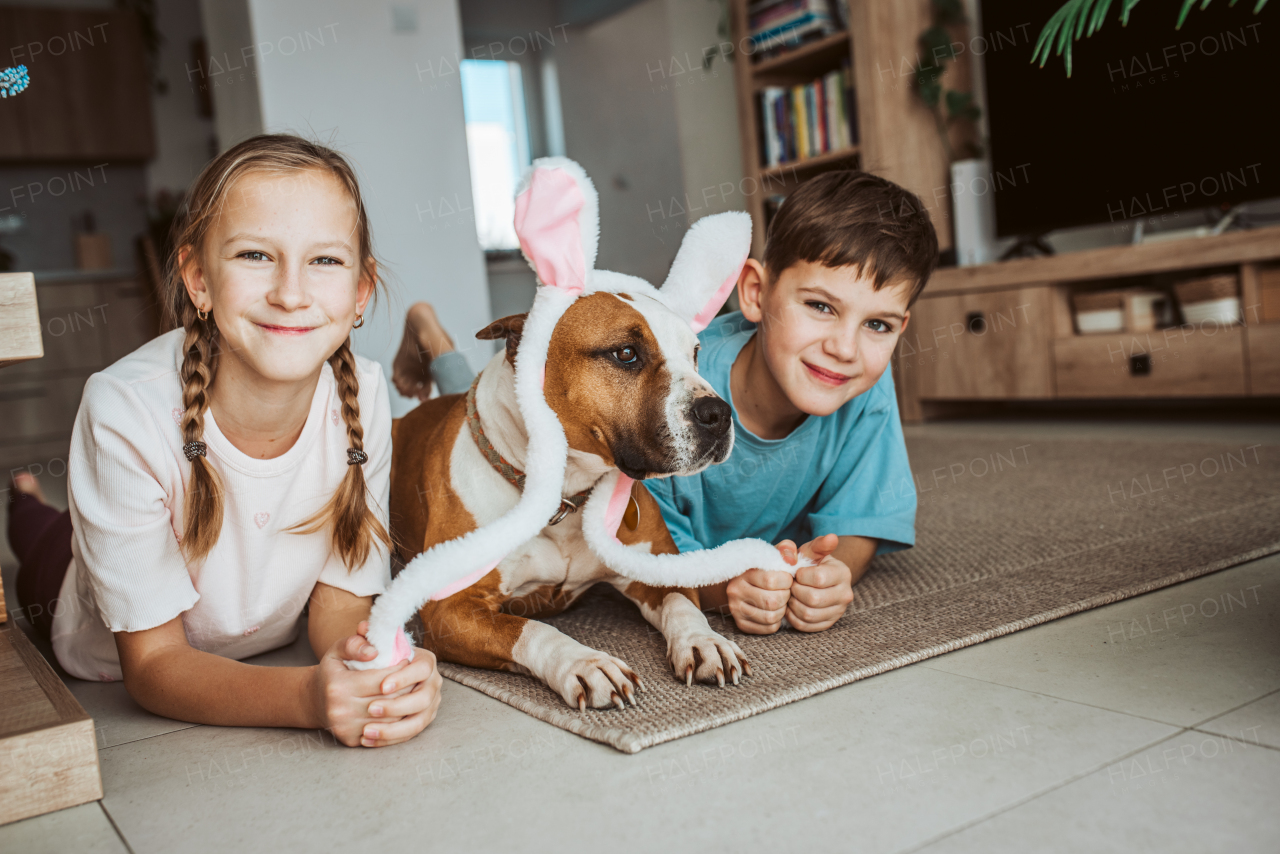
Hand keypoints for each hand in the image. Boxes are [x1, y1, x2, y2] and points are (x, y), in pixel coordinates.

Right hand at [312, 621, 442, 746]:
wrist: (314, 701)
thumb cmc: (332, 672)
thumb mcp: (338, 650)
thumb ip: (354, 644)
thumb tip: (374, 651)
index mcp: (339, 686)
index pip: (382, 680)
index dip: (400, 670)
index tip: (407, 661)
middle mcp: (340, 710)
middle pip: (389, 701)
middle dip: (407, 688)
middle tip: (415, 677)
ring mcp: (346, 728)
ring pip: (390, 719)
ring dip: (406, 706)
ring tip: (411, 691)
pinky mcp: (351, 740)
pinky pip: (384, 733)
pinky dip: (397, 721)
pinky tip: (401, 708)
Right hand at [724, 547, 795, 633]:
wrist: (743, 583)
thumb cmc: (764, 568)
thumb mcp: (773, 554)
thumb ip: (786, 549)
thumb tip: (792, 559)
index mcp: (744, 572)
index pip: (772, 580)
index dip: (787, 581)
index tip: (787, 578)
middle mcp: (735, 591)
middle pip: (772, 602)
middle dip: (785, 597)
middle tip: (785, 591)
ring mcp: (736, 609)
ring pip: (771, 617)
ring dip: (782, 610)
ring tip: (780, 601)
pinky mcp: (741, 624)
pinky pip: (768, 628)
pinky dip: (777, 621)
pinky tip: (774, 611)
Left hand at [781, 534, 853, 631]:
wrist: (817, 580)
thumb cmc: (811, 563)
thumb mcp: (812, 550)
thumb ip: (816, 544)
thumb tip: (832, 537)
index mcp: (842, 573)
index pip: (818, 578)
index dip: (800, 576)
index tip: (796, 572)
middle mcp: (845, 594)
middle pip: (813, 599)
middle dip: (795, 591)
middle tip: (791, 585)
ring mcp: (838, 612)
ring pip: (808, 615)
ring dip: (793, 605)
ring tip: (791, 595)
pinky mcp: (827, 624)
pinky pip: (805, 626)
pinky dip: (793, 617)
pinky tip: (792, 606)